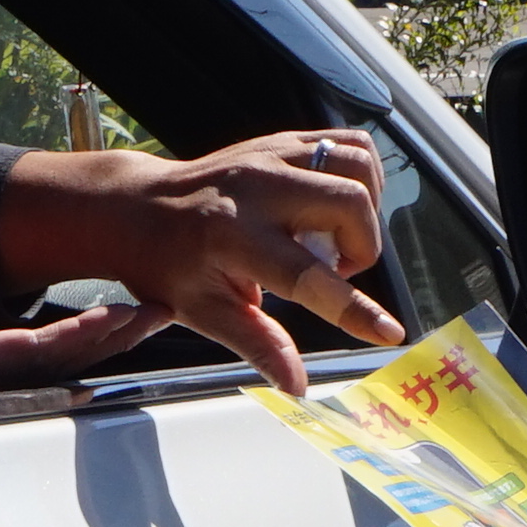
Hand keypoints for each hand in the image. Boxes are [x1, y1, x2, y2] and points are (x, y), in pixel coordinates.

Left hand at [0, 133, 407, 395]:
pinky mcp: (281, 140)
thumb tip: (298, 387)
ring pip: (356, 165)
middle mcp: (255, 188)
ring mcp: (269, 155)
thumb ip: (258, 344)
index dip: (353, 309)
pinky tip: (335, 205)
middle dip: (361, 247)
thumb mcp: (204, 312)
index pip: (306, 277)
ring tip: (333, 236)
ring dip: (365, 207)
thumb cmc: (167, 265)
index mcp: (231, 237)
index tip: (388, 333)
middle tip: (333, 269)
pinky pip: (347, 142)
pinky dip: (360, 174)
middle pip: (348, 204)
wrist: (138, 207)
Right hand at [0, 286, 168, 412]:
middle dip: (111, 337)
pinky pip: (17, 367)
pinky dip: (56, 349)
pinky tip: (75, 335)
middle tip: (162, 306)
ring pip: (43, 368)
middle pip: (55, 363)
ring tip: (135, 316)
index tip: (136, 310)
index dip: (90, 332)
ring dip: (91, 344)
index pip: (36, 351)